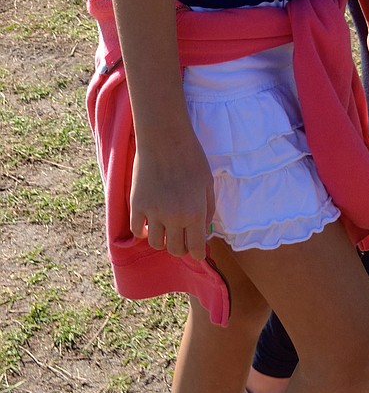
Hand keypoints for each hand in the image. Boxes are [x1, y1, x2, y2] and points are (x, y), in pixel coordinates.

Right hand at [129, 129, 215, 260]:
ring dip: (162, 240)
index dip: (197, 253)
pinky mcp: (136, 206)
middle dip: (181, 247)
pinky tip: (149, 223)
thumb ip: (208, 209)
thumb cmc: (191, 156)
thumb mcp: (208, 182)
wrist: (164, 138)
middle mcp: (174, 217)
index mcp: (195, 212)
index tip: (197, 252)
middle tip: (183, 238)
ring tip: (166, 229)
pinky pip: (137, 231)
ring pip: (155, 243)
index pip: (195, 248)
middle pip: (175, 249)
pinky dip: (143, 231)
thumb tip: (205, 230)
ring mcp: (153, 213)